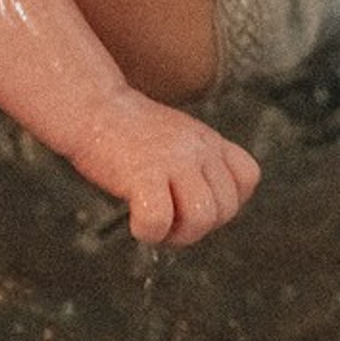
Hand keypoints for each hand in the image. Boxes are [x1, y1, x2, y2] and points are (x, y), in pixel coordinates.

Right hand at [71, 92, 259, 245]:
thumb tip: (204, 210)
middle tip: (168, 217)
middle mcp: (198, 149)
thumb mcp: (178, 138)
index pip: (247, 177)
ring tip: (153, 221)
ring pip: (202, 218)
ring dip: (177, 234)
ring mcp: (174, 160)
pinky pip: (160, 220)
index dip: (226, 200)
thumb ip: (197, 164)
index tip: (195, 201)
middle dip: (197, 227)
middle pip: (226, 208)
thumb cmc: (127, 130)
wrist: (92, 106)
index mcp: (208, 140)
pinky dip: (148, 231)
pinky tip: (135, 220)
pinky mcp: (144, 173)